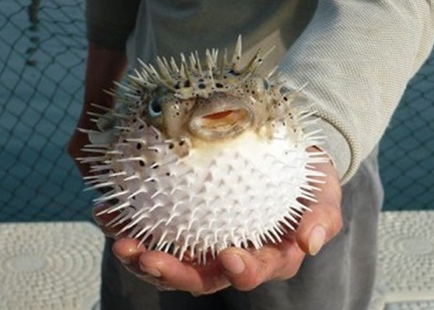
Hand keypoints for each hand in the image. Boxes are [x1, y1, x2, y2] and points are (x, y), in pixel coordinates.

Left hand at [93, 155, 342, 293]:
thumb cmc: (308, 180)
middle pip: (199, 276)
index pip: (252, 271)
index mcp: (266, 257)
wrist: (286, 157)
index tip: (229, 255)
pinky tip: (109, 208)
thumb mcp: (325, 194)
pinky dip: (131, 222)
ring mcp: (204, 240)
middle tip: (145, 256)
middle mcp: (230, 257)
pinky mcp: (184, 220)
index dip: (240, 272)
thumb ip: (321, 218)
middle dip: (170, 273)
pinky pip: (156, 227)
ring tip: (116, 235)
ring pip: (169, 259)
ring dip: (140, 254)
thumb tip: (309, 243)